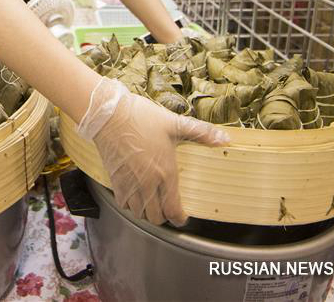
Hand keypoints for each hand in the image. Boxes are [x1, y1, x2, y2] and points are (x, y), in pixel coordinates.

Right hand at [77, 77, 229, 226]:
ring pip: (139, 213)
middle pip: (156, 217)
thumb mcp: (174, 123)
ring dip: (147, 212)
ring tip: (152, 204)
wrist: (108, 114)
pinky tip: (134, 195)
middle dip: (164, 217)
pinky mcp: (115, 180)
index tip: (183, 216)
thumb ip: (201, 133)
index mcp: (165, 172)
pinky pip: (123, 203)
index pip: (173, 210)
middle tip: (168, 209)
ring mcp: (129, 183)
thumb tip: (225, 139)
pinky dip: (130, 204)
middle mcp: (147, 183)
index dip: (179, 218)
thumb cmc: (141, 117)